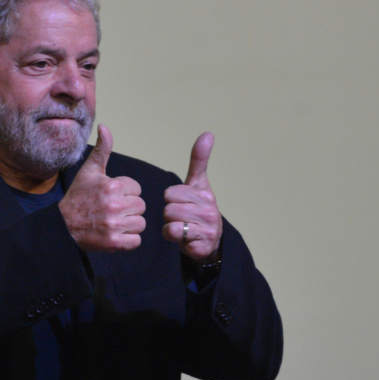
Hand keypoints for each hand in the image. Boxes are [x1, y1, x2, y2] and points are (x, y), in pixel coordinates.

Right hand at [59, 124, 145, 251]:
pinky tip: (115, 233)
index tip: (110, 196)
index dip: (125, 192)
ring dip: (129, 224)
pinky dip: (128, 240)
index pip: (136, 189)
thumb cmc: (78, 196)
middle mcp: (114, 204)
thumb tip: (104, 126)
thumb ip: (102, 149)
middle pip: (140, 206)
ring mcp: (114, 224)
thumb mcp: (89, 170)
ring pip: (140, 223)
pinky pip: (136, 241)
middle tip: (111, 210)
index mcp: (112, 185)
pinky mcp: (114, 242)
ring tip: (113, 221)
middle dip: (128, 208)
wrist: (63, 225)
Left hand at [162, 132, 222, 261]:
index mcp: (204, 194)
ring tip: (182, 227)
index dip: (171, 199)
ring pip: (170, 224)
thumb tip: (208, 133)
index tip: (182, 202)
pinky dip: (174, 239)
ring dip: (171, 227)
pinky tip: (185, 237)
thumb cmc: (199, 207)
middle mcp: (209, 211)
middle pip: (168, 209)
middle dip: (170, 214)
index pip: (170, 193)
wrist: (210, 239)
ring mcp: (206, 229)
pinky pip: (174, 237)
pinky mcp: (201, 246)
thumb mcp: (198, 183)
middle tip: (181, 217)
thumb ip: (199, 159)